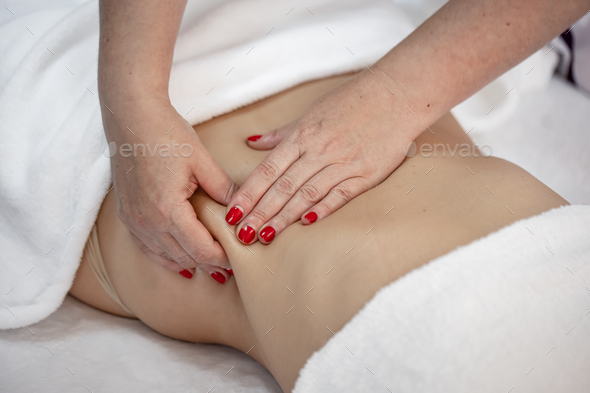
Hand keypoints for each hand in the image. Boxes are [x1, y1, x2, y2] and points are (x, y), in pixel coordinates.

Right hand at [102, 97, 236, 279]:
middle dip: (210, 264)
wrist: (130, 117)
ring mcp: (133, 221)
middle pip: (185, 258)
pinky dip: (166, 257)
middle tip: (231, 267)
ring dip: (189, 264)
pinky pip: (148, 248)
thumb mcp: (202, 162)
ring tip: (212, 269)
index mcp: (168, 211)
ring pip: (166, 257)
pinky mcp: (126, 215)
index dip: (223, 258)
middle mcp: (146, 222)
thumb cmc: (166, 134)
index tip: (239, 259)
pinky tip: (180, 262)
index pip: (201, 250)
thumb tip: (243, 210)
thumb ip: (224, 190)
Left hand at [224, 70, 416, 244]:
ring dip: (284, 216)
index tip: (231, 213)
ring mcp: (343, 162)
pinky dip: (323, 208)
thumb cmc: (351, 102)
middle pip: (282, 186)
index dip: (248, 193)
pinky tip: (306, 223)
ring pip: (306, 194)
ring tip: (265, 236)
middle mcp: (319, 150)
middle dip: (259, 212)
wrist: (396, 96)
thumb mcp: (311, 113)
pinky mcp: (366, 173)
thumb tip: (252, 142)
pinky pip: (340, 194)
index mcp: (302, 135)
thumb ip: (281, 134)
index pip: (267, 170)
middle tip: (242, 235)